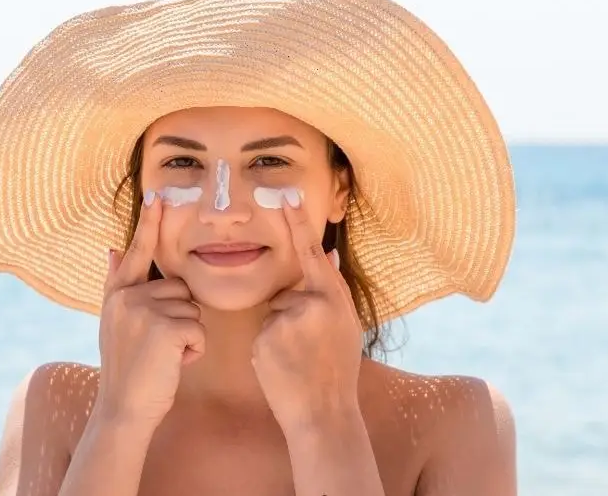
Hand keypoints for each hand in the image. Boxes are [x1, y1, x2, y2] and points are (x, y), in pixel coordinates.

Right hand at [94, 191, 206, 427]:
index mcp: (118, 293)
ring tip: (164, 357)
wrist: (123, 408)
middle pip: (180, 289)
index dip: (149, 223)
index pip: (138, 251)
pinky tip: (173, 363)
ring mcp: (146, 311)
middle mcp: (129, 296)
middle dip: (181, 318)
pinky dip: (194, 350)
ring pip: (193, 310)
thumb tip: (114, 248)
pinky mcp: (166, 328)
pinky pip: (199, 329)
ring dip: (188, 336)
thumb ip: (118, 285)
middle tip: (159, 347)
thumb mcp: (115, 323)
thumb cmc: (127, 369)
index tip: (157, 193)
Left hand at [252, 189, 363, 429]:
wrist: (324, 412)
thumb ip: (332, 292)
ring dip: (280, 334)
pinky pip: (261, 333)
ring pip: (273, 314)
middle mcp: (312, 302)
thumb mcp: (346, 326)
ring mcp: (288, 319)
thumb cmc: (336, 370)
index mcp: (335, 297)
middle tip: (310, 350)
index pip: (312, 252)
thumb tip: (324, 255)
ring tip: (298, 360)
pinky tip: (283, 367)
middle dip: (291, 317)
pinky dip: (268, 349)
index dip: (298, 223)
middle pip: (287, 294)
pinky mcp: (266, 336)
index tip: (284, 195)